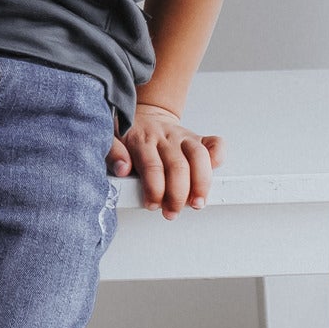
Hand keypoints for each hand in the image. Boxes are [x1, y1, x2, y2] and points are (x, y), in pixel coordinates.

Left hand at [108, 102, 223, 216]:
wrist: (144, 115)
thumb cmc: (128, 134)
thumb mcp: (109, 138)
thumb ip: (113, 152)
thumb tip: (122, 168)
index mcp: (141, 139)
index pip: (152, 166)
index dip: (154, 189)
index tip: (152, 205)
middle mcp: (165, 137)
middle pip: (178, 166)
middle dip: (177, 195)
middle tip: (172, 212)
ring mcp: (183, 137)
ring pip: (199, 157)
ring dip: (201, 184)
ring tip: (196, 203)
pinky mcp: (197, 139)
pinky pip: (215, 144)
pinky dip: (218, 158)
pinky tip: (213, 173)